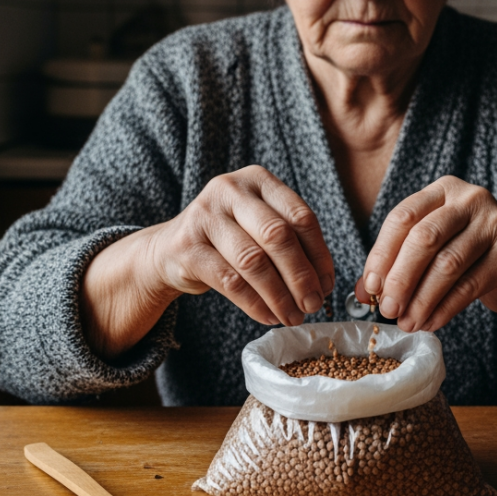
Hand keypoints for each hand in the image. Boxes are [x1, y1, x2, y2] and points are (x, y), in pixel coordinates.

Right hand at [152, 165, 334, 325]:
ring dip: (279, 295)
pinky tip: (269, 316)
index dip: (319, 254)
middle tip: (313, 304)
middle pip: (278, 236)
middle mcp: (230, 190)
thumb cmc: (228, 239)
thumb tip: (323, 284)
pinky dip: (255, 304)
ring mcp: (205, 215)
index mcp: (257, 179)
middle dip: (301, 276)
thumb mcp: (259, 226)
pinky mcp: (187, 247)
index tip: (327, 284)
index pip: (300, 216)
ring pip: (254, 261)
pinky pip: (230, 281)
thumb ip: (290, 243)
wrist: (170, 248)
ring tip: (293, 316)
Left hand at [356, 176, 496, 332]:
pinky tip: (430, 322)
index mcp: (443, 189)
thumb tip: (362, 292)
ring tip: (408, 322)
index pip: (403, 217)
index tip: (369, 287)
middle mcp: (470, 199)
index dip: (382, 254)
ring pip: (447, 265)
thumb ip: (396, 264)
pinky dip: (444, 309)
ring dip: (422, 299)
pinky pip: (469, 286)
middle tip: (387, 310)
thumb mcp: (432, 251)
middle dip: (400, 278)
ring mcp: (494, 224)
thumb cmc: (467, 258)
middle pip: (424, 238)